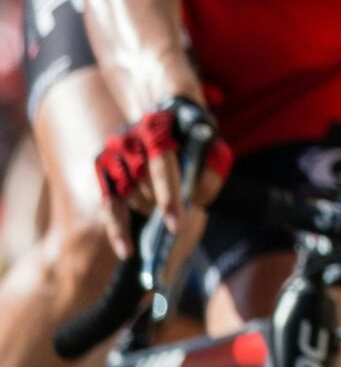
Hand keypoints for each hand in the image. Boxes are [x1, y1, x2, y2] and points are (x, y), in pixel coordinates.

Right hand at [94, 98, 230, 260]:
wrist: (170, 116)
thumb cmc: (196, 137)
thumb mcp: (213, 144)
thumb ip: (213, 166)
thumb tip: (196, 195)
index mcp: (157, 126)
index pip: (160, 166)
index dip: (168, 197)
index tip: (175, 226)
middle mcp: (127, 137)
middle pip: (142, 184)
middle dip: (162, 203)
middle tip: (179, 212)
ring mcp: (112, 152)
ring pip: (128, 195)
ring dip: (148, 209)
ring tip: (164, 208)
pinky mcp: (102, 167)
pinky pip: (108, 205)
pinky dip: (118, 229)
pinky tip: (127, 250)